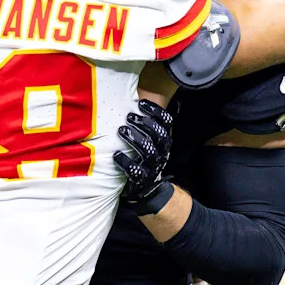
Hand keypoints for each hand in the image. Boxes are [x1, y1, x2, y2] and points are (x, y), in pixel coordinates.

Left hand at [113, 100, 174, 215]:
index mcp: (164, 141)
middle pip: (160, 135)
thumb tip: (147, 95)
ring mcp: (152, 167)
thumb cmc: (143, 158)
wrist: (145, 189)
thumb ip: (149, 122)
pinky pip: (136, 172)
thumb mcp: (150, 141)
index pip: (167, 123)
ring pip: (149, 151)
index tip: (140, 103)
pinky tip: (116, 155)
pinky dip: (126, 163)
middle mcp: (161, 153)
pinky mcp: (141, 180)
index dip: (156, 111)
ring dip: (135, 139)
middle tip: (129, 116)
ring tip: (121, 130)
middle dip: (144, 123)